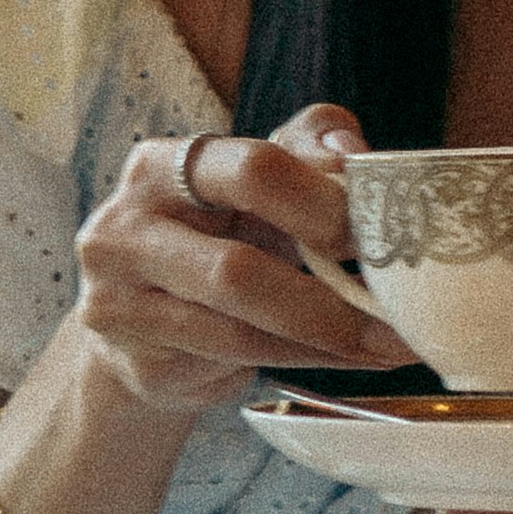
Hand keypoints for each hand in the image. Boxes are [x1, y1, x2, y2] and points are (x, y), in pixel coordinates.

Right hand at [67, 104, 402, 425]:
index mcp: (163, 165)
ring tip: (388, 344)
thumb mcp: (257, 179)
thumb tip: (355, 156)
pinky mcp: (136, 362)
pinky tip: (346, 358)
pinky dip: (302, 362)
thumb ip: (308, 149)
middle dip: (327, 297)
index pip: (253, 170)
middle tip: (393, 310)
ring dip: (326, 341)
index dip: (325, 202)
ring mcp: (120, 300)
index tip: (379, 234)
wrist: (146, 321)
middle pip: (237, 269)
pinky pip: (234, 365)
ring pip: (240, 330)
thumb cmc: (217, 233)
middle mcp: (126, 227)